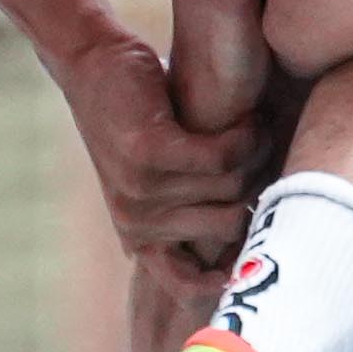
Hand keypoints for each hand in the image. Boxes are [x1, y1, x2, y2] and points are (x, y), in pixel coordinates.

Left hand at [56, 34, 259, 291]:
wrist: (90, 64)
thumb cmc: (139, 118)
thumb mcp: (161, 179)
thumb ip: (195, 212)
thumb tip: (260, 237)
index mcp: (140, 239)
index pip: (187, 287)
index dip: (229, 277)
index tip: (262, 246)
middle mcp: (137, 223)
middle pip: (232, 223)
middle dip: (256, 186)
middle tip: (259, 153)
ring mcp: (139, 190)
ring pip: (232, 186)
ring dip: (254, 153)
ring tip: (252, 128)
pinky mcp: (148, 153)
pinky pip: (220, 158)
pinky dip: (243, 137)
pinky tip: (247, 121)